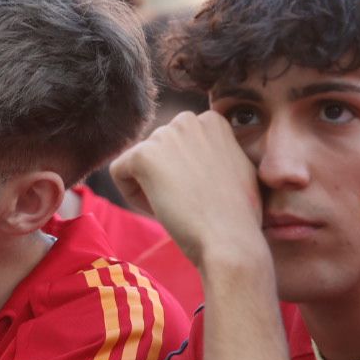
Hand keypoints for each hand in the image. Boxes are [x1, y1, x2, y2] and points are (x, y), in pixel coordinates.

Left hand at [109, 111, 261, 266]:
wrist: (231, 239)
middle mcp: (188, 120)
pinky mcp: (143, 155)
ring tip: (179, 208)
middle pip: (158, 152)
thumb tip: (194, 156)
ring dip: (151, 188)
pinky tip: (160, 208)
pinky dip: (133, 196)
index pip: (178, 145)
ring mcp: (165, 134)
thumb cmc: (239, 215)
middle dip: (166, 179)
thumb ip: (214, 153)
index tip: (204, 194)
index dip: (187, 176)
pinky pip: (119, 172)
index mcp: (211, 121)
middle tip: (190, 204)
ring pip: (139, 163)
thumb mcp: (236, 169)